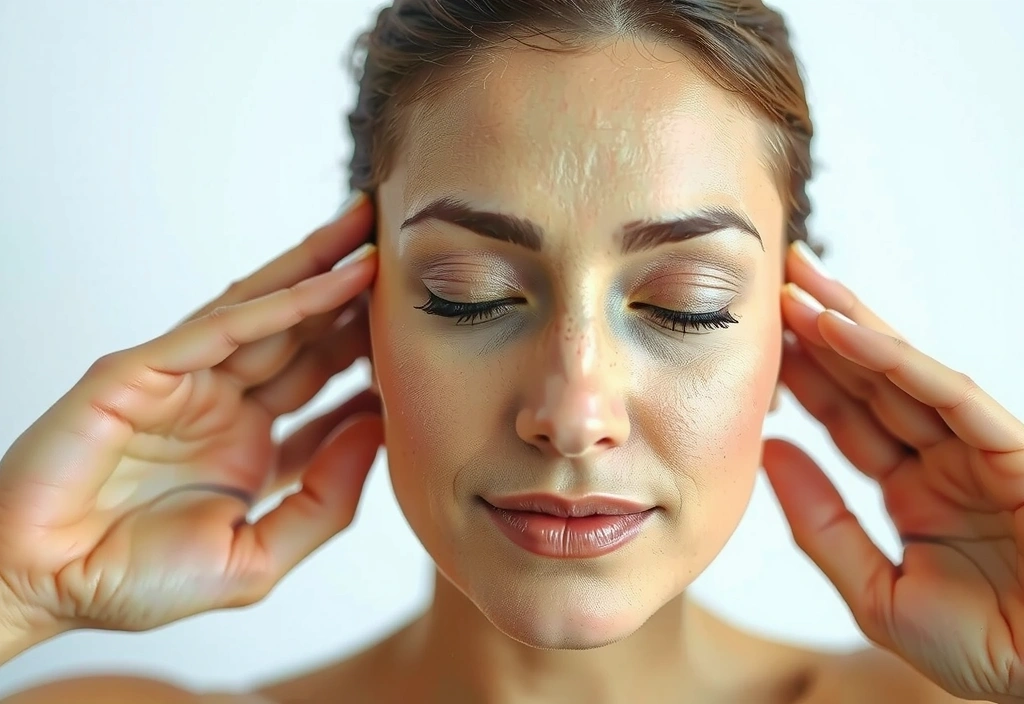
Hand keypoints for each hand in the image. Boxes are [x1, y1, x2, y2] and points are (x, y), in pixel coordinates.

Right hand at [0, 193, 381, 647]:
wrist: (42, 591)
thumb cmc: (136, 581)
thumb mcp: (258, 556)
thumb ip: (324, 499)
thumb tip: (378, 432)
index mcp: (249, 442)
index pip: (322, 386)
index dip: (370, 357)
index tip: (424, 331)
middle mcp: (222, 402)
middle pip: (301, 333)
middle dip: (351, 293)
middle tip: (405, 253)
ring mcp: (182, 380)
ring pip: (265, 310)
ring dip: (321, 268)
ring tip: (371, 229)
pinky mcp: (141, 371)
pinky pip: (222, 328)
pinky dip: (280, 302)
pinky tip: (333, 278)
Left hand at [762, 242, 1023, 702]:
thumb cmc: (984, 649)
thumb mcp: (876, 593)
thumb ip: (822, 526)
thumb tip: (768, 455)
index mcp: (915, 490)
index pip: (848, 418)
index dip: (805, 377)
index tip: (756, 343)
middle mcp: (943, 459)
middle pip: (870, 380)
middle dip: (822, 330)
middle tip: (774, 282)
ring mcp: (976, 449)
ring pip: (903, 371)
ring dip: (849, 324)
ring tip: (797, 286)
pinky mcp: (1012, 449)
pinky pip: (947, 392)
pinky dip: (894, 358)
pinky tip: (843, 328)